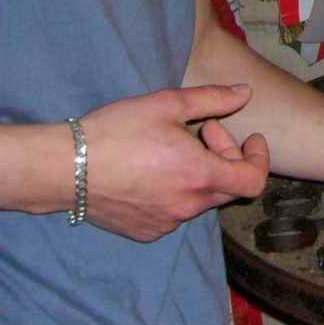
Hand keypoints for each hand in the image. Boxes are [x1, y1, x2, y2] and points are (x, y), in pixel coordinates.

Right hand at [77, 84, 270, 240]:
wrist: (64, 168)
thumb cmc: (116, 131)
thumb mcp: (166, 104)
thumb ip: (212, 99)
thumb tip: (246, 93)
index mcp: (200, 176)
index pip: (254, 181)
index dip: (259, 158)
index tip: (249, 138)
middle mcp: (188, 206)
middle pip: (229, 187)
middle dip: (225, 156)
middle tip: (201, 130)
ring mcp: (167, 223)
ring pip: (201, 199)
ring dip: (200, 172)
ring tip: (172, 147)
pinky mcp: (147, 231)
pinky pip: (176, 211)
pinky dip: (177, 190)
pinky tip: (152, 170)